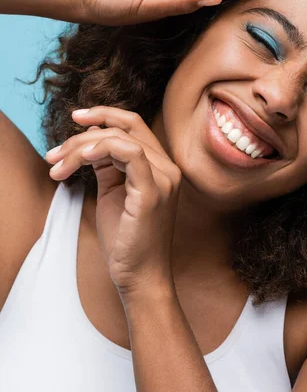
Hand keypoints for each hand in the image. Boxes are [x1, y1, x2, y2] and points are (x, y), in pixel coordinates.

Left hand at [45, 106, 180, 297]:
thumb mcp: (113, 193)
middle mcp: (168, 168)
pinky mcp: (154, 192)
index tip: (76, 118)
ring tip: (58, 165)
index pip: (134, 126)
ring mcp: (164, 178)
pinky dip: (101, 148)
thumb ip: (107, 164)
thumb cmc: (126, 240)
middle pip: (127, 125)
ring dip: (81, 146)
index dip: (104, 114)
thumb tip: (91, 137)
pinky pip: (129, 152)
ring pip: (121, 137)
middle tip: (54, 153)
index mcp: (161, 167)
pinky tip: (80, 160)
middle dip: (84, 131)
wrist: (140, 277)